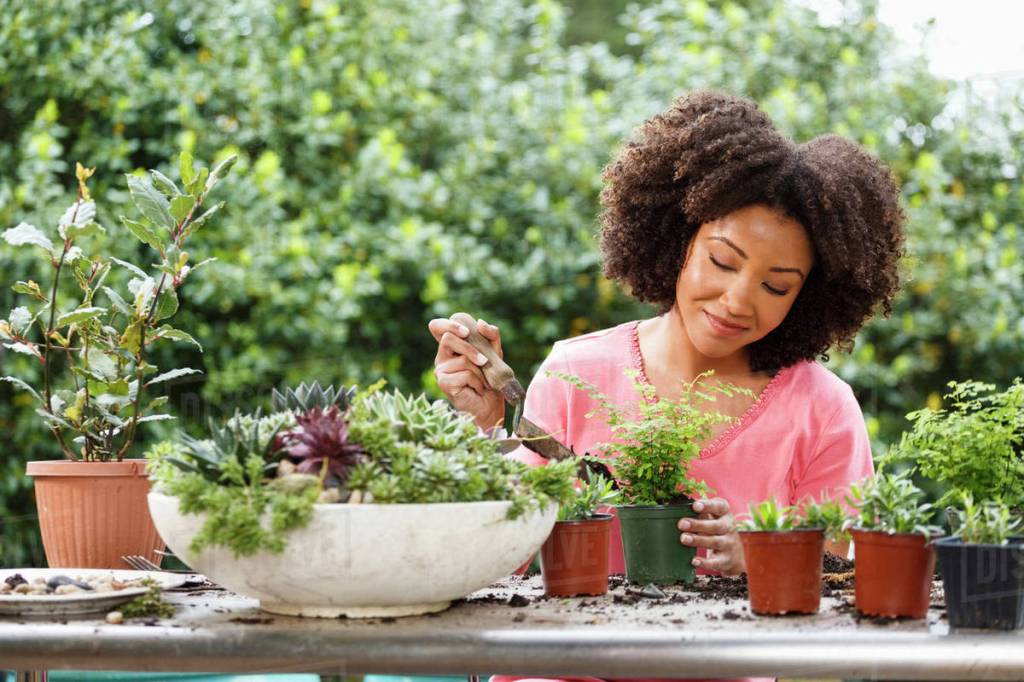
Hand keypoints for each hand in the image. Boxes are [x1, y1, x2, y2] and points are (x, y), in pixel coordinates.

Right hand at [428, 315, 504, 429]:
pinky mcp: (443, 383)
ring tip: (484, 382)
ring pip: (462, 359)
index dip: (448, 324)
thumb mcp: (494, 353)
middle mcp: (442, 356)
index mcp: (450, 347)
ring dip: (480, 371)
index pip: (437, 327)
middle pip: (448, 338)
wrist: (490, 406)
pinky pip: (465, 374)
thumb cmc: (490, 379)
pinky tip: (478, 389)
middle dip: (470, 348)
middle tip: (484, 361)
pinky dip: (478, 382)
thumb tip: (480, 323)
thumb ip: (490, 336)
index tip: (466, 332)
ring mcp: (440, 370)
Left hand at [677, 497, 745, 575]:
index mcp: (725, 514)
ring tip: (684, 538)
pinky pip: (715, 562)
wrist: (734, 555)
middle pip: (716, 526)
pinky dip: (705, 562)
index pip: (719, 507)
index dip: (708, 506)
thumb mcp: (713, 518)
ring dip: (698, 540)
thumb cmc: (717, 530)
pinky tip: (694, 561)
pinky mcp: (726, 560)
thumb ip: (700, 513)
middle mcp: (729, 528)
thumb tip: (677, 509)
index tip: (695, 505)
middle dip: (698, 524)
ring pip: (715, 542)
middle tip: (682, 524)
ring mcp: (729, 544)